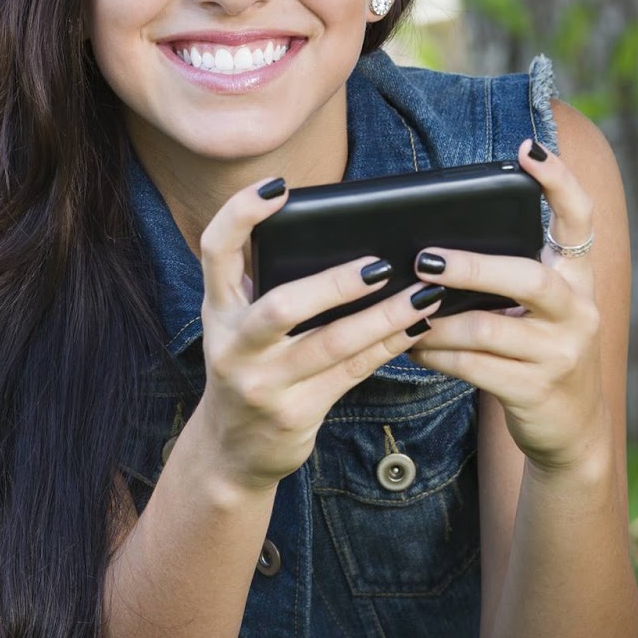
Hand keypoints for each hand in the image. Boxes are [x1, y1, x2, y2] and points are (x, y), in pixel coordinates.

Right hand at [197, 177, 447, 493]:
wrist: (232, 449)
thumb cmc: (248, 368)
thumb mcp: (240, 326)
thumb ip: (268, 286)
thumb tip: (343, 237)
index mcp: (218, 310)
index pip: (215, 250)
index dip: (241, 213)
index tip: (278, 187)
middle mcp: (233, 345)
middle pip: (279, 306)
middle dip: (332, 284)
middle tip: (379, 264)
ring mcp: (262, 383)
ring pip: (329, 345)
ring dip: (381, 318)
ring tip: (422, 295)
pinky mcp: (295, 413)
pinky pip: (351, 373)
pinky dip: (387, 347)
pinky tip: (417, 328)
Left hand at [405, 138, 606, 473]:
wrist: (570, 430)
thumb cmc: (534, 353)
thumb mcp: (535, 311)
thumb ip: (505, 279)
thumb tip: (429, 248)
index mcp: (577, 279)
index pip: (580, 220)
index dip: (558, 181)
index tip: (529, 148)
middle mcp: (578, 311)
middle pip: (525, 278)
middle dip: (472, 267)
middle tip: (423, 261)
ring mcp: (561, 354)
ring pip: (484, 329)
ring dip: (433, 322)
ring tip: (401, 314)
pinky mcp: (536, 390)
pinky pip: (470, 366)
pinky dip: (433, 355)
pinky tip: (411, 347)